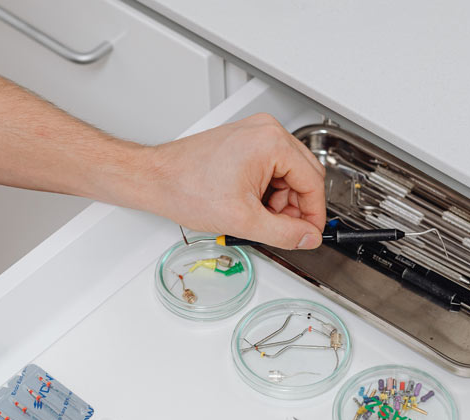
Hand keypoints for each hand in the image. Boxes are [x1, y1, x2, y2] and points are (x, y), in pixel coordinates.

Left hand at [141, 113, 325, 248]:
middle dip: (295, 208)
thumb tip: (307, 237)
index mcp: (271, 142)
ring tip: (256, 217)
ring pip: (288, 175)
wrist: (155, 179)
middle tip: (283, 230)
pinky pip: (271, 169)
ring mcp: (254, 134)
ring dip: (280, 201)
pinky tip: (249, 206)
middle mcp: (266, 131)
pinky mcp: (244, 143)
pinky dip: (266, 192)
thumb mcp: (242, 220)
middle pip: (303, 176)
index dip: (314, 214)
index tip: (309, 234)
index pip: (313, 181)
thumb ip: (283, 233)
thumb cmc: (186, 187)